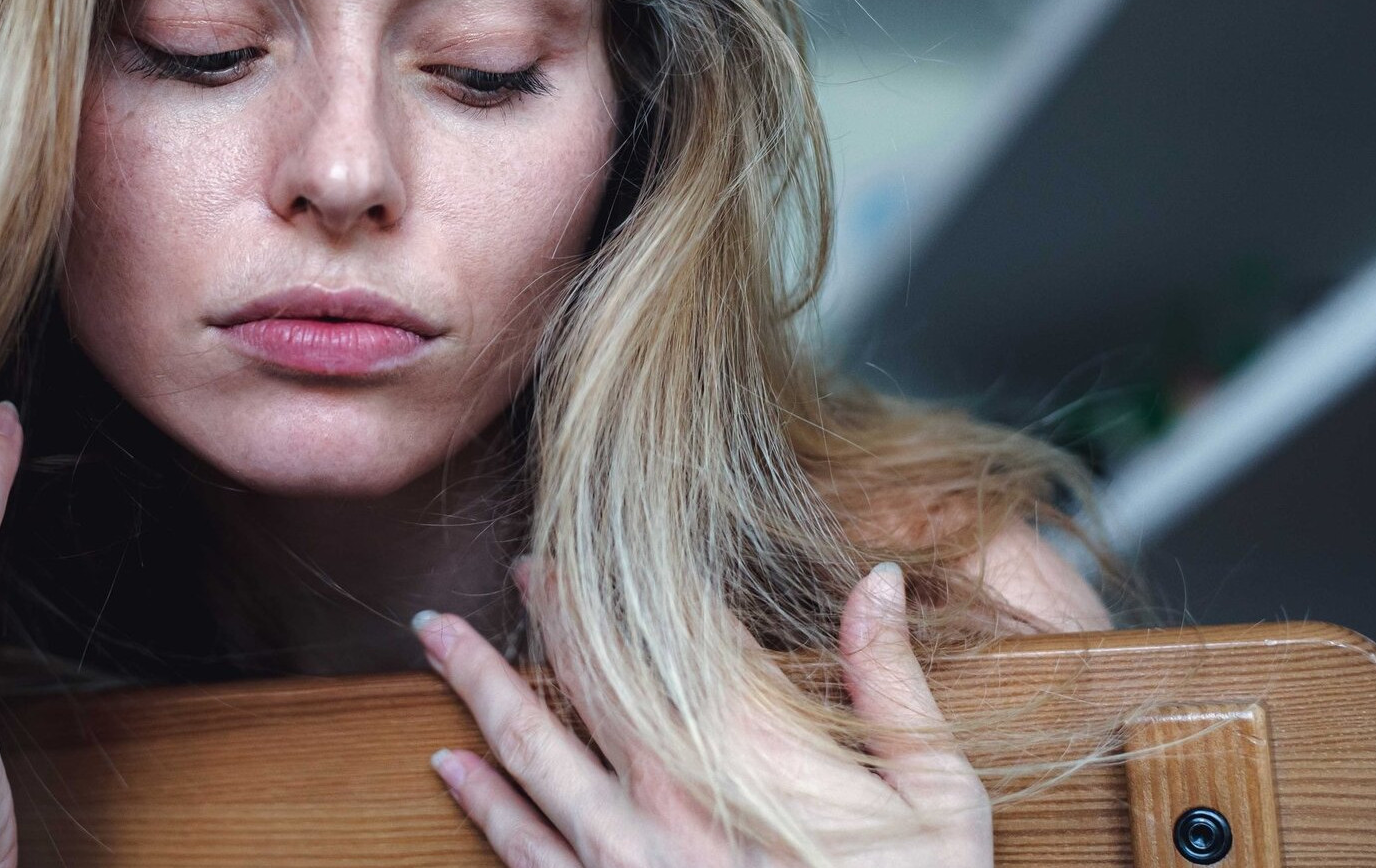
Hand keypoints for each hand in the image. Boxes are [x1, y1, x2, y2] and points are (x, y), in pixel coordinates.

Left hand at [409, 561, 989, 866]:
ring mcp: (628, 858)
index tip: (593, 539)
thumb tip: (877, 579)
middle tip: (518, 566)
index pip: (673, 631)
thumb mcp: (939, 802)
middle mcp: (672, 793)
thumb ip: (892, 685)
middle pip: (587, 677)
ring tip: (436, 635)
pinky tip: (448, 764)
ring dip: (481, 687)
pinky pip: (526, 851)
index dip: (627, 578)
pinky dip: (483, 804)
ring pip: (534, 752)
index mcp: (751, 748)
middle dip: (548, 615)